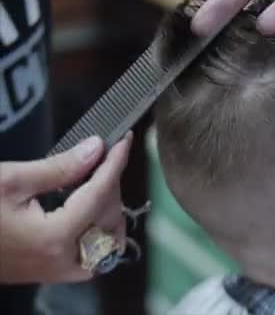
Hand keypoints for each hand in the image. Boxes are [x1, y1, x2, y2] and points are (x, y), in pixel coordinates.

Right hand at [0, 133, 132, 283]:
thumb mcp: (9, 180)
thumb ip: (59, 167)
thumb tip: (96, 148)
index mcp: (54, 238)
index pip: (100, 195)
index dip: (116, 163)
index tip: (125, 140)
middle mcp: (63, 261)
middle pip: (111, 219)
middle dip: (110, 185)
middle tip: (99, 158)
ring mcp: (59, 272)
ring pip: (109, 239)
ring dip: (108, 207)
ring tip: (91, 180)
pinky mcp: (53, 273)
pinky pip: (94, 251)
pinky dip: (98, 226)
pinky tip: (85, 203)